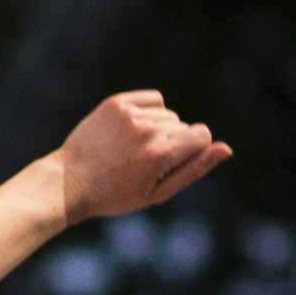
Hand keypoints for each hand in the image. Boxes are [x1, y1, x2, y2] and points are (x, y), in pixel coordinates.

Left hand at [49, 88, 233, 225]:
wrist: (69, 182)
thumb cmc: (116, 194)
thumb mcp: (159, 192)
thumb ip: (195, 169)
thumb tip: (226, 149)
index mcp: (162, 154)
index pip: (202, 135)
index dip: (193, 150)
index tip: (173, 163)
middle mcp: (148, 130)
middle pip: (184, 126)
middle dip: (173, 142)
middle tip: (142, 163)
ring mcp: (131, 114)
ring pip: (167, 114)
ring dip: (158, 128)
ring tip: (132, 149)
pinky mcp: (117, 103)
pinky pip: (153, 99)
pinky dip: (148, 111)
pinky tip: (131, 129)